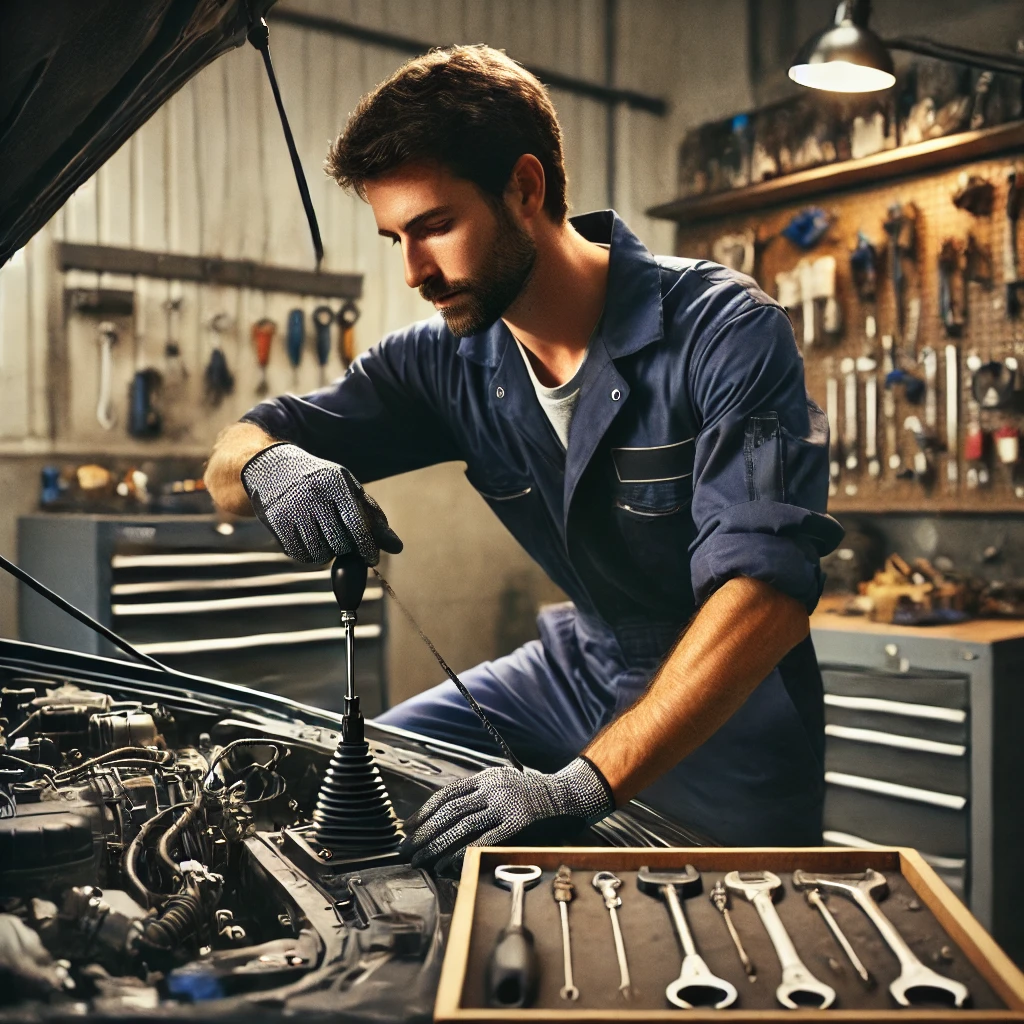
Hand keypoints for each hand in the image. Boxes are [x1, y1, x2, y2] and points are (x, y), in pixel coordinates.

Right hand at [241, 442, 402, 564]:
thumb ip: (373, 517)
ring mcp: (293, 510)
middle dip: (346, 550)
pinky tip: (309, 542)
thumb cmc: (321, 482)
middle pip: (339, 543)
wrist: (273, 468)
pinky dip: (308, 556)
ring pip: (318, 553)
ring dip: (326, 554)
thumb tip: (397, 548)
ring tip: (325, 539)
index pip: (357, 526)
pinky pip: (299, 555)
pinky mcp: (277, 523)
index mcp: (336, 485)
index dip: (367, 548)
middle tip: (344, 544)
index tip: (372, 559)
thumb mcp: (348, 489)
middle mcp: (314, 496)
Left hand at [400, 756, 613, 873]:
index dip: (424, 812)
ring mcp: (505, 804)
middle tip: (408, 850)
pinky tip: (449, 864)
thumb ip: (480, 795)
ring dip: (438, 846)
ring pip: (461, 826)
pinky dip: (463, 853)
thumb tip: (448, 817)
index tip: (408, 828)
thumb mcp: (505, 783)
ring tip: (423, 861)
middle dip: (424, 833)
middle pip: (449, 812)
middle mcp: (492, 787)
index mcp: (486, 777)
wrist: (570, 794)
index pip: (446, 795)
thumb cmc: (535, 794)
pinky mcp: (518, 822)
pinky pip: (484, 840)